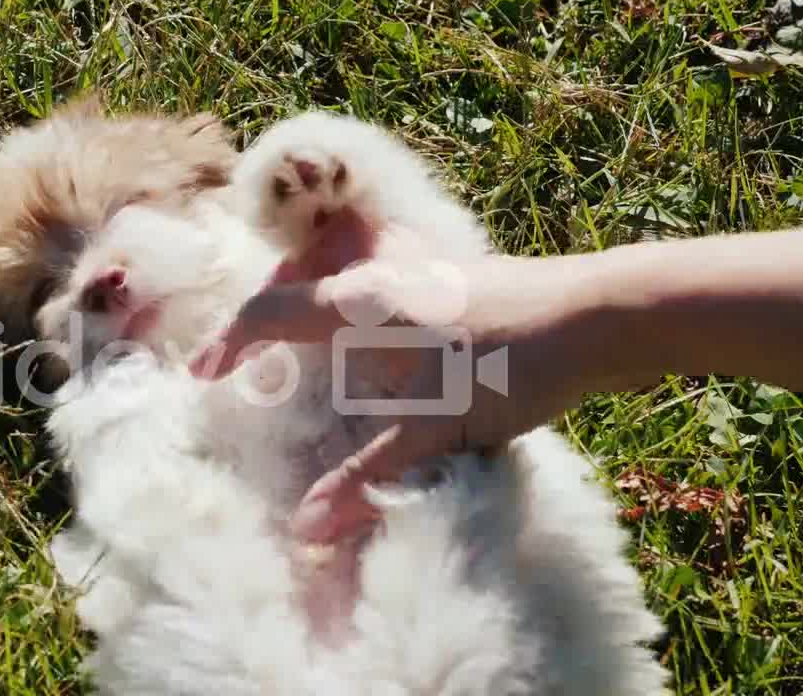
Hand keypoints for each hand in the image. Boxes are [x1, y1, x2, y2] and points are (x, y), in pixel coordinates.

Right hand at [189, 226, 602, 543]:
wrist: (601, 316)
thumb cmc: (507, 365)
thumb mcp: (433, 429)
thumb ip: (366, 476)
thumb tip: (306, 529)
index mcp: (358, 301)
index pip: (270, 312)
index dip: (228, 344)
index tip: (202, 376)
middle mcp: (380, 275)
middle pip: (299, 287)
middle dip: (266, 325)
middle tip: (247, 366)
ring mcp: (420, 271)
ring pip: (343, 287)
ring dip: (315, 321)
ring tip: (309, 362)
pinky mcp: (455, 282)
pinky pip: (380, 294)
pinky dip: (358, 323)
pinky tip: (384, 356)